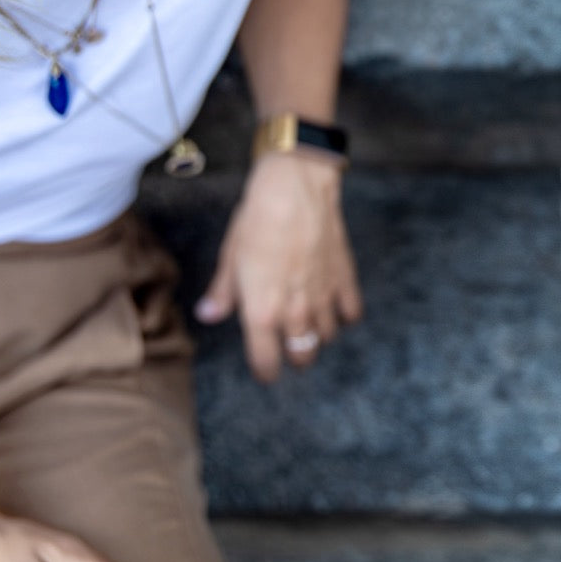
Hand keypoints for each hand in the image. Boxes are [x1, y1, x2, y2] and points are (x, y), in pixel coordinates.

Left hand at [195, 153, 362, 380]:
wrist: (296, 189)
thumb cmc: (256, 220)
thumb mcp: (230, 256)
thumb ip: (223, 292)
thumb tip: (209, 314)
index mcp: (261, 310)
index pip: (266, 360)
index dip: (265, 371)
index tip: (265, 372)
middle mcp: (295, 311)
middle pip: (302, 355)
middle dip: (295, 359)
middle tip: (289, 353)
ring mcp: (323, 296)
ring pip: (327, 337)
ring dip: (318, 337)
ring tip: (310, 328)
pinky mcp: (344, 279)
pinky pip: (351, 312)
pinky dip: (344, 315)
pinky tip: (336, 309)